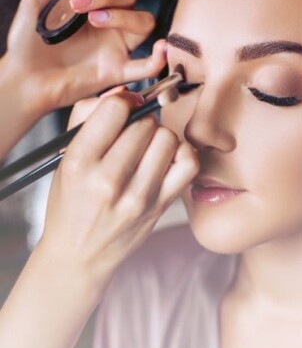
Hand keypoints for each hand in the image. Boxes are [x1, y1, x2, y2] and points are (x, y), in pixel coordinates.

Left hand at [3, 0, 164, 114]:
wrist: (27, 78)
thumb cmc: (29, 44)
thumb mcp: (36, 2)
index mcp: (92, 7)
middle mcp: (109, 26)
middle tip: (80, 6)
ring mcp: (116, 48)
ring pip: (144, 23)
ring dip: (125, 16)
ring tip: (96, 20)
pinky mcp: (117, 72)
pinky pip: (146, 67)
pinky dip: (158, 59)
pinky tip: (160, 49)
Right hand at [38, 91, 198, 283]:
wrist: (81, 254)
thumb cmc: (71, 205)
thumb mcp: (66, 160)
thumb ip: (87, 119)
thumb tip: (123, 93)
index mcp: (79, 163)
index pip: (114, 110)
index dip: (123, 103)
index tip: (124, 110)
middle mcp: (109, 181)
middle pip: (145, 125)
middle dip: (141, 122)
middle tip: (135, 135)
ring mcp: (138, 197)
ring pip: (168, 140)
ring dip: (161, 137)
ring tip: (150, 148)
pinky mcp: (161, 207)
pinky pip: (188, 165)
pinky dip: (183, 154)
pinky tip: (169, 159)